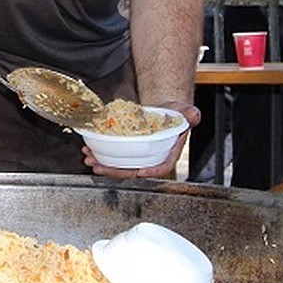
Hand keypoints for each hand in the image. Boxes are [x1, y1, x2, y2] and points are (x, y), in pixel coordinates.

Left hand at [83, 101, 199, 178]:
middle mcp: (152, 157)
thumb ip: (190, 115)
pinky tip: (90, 151)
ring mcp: (139, 155)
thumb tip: (192, 115)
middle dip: (115, 170)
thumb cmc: (177, 115)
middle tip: (98, 166)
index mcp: (169, 153)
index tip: (140, 171)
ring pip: (121, 165)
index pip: (162, 167)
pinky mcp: (129, 149)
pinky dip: (102, 154)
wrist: (166, 111)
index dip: (151, 171)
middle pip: (134, 170)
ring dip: (104, 164)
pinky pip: (115, 156)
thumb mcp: (185, 113)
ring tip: (89, 159)